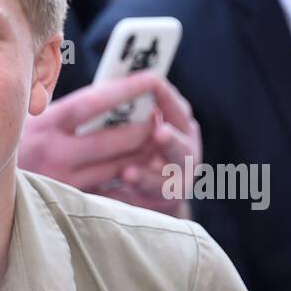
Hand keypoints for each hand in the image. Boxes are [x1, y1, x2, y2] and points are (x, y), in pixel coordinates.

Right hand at [19, 72, 199, 215]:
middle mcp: (53, 154)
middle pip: (112, 140)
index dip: (126, 89)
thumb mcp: (34, 116)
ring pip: (116, 168)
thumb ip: (68, 102)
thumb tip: (110, 87)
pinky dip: (127, 178)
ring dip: (140, 155)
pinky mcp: (70, 201)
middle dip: (142, 129)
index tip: (151, 79)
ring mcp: (62, 181)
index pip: (92, 102)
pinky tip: (138, 167)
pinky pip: (109, 189)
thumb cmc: (22, 141)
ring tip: (154, 142)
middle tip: (159, 118)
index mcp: (45, 125)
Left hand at [105, 78, 200, 214]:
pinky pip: (143, 205)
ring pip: (165, 182)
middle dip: (170, 141)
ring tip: (128, 173)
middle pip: (181, 148)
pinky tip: (110, 195)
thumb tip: (104, 91)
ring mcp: (177, 182)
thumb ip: (130, 115)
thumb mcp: (140, 126)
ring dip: (145, 178)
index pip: (179, 110)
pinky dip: (127, 199)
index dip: (168, 99)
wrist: (149, 192)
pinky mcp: (160, 206)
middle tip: (159, 133)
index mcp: (182, 127)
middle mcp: (186, 153)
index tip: (156, 84)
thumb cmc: (136, 145)